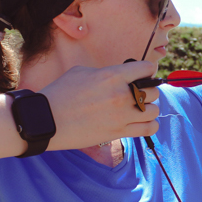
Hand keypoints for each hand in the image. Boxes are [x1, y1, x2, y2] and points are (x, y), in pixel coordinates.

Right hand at [42, 60, 160, 150]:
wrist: (47, 119)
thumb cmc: (60, 93)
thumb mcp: (81, 72)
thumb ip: (105, 73)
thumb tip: (118, 76)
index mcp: (112, 76)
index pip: (146, 68)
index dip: (147, 70)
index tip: (144, 74)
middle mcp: (121, 95)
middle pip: (153, 91)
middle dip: (148, 90)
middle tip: (139, 93)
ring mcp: (121, 115)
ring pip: (154, 111)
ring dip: (149, 109)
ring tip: (139, 109)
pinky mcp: (118, 132)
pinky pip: (148, 129)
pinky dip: (149, 125)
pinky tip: (141, 122)